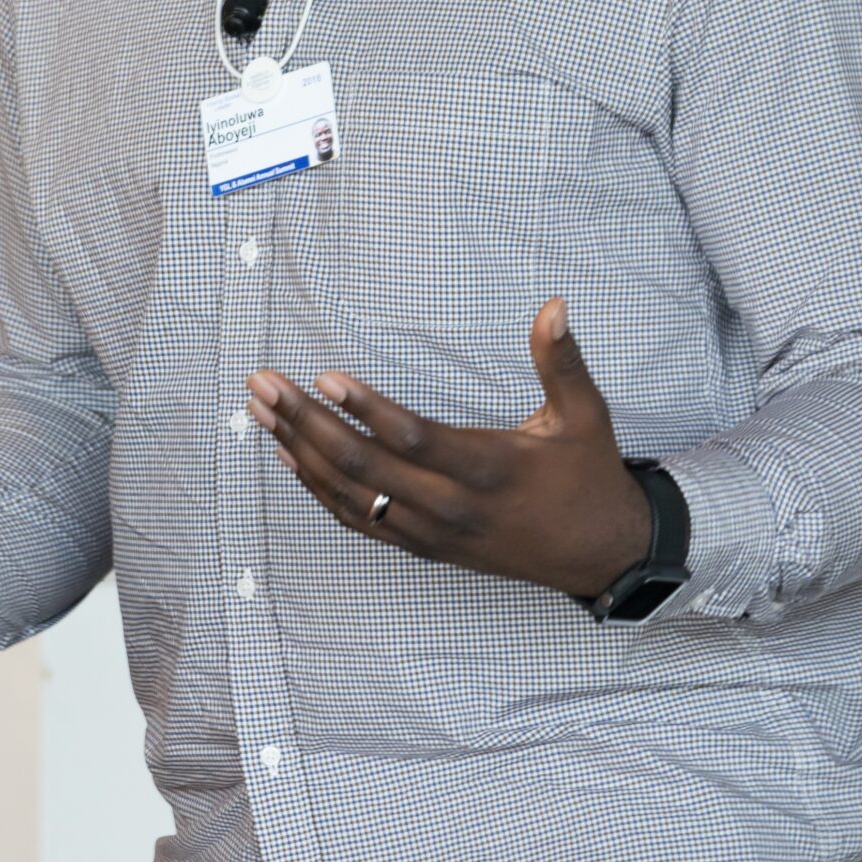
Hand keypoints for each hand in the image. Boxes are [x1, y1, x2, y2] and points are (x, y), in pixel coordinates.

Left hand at [247, 298, 653, 599]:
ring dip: (299, 451)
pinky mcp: (423, 547)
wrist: (601, 556)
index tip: (325, 376)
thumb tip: (553, 305)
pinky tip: (287, 456)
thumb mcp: (585, 415)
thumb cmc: (588, 476)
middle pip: (364, 466)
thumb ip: (562, 361)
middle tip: (263, 384)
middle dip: (305, 422)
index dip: (367, 409)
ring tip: (260, 410)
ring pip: (351, 495)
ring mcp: (431, 532)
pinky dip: (317, 489)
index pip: (415, 438)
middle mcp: (451, 506)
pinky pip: (358, 520)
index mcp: (489, 468)